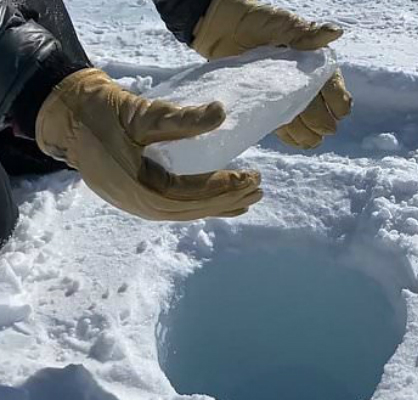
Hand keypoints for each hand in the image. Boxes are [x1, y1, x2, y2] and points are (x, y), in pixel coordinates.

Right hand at [36, 68, 261, 220]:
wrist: (66, 119)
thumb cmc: (102, 114)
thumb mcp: (141, 113)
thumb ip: (181, 119)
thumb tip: (221, 113)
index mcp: (141, 189)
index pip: (193, 195)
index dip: (225, 187)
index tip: (251, 176)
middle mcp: (141, 205)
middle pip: (194, 208)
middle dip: (229, 199)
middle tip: (259, 187)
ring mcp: (138, 205)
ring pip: (186, 211)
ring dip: (218, 205)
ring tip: (248, 198)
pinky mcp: (137, 197)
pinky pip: (175, 208)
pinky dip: (200, 206)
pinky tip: (218, 203)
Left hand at [192, 0, 352, 148]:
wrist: (223, 28)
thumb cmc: (257, 21)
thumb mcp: (283, 24)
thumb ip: (307, 34)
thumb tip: (335, 32)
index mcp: (316, 65)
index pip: (335, 90)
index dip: (337, 102)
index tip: (335, 111)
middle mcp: (305, 84)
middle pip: (322, 112)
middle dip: (321, 122)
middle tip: (315, 126)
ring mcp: (288, 98)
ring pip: (306, 124)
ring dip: (308, 133)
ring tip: (306, 136)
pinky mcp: (270, 107)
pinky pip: (286, 128)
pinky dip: (292, 136)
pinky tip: (295, 139)